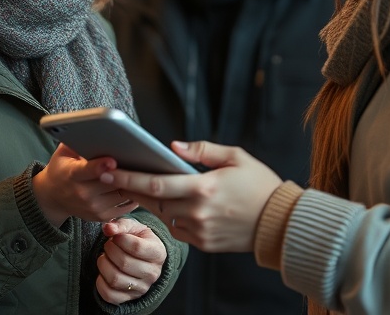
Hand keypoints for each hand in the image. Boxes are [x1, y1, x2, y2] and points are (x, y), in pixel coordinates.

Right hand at [32, 143, 138, 226]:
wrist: (53, 197)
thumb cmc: (61, 169)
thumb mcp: (62, 152)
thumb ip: (75, 140)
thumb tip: (92, 127)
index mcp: (72, 175)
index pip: (87, 170)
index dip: (100, 166)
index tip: (112, 160)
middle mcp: (83, 194)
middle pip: (111, 181)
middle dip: (125, 170)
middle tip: (140, 157)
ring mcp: (94, 208)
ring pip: (122, 193)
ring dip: (134, 181)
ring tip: (146, 167)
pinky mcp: (103, 216)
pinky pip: (126, 205)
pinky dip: (135, 193)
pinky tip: (141, 181)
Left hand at [95, 217, 166, 303]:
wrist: (143, 258)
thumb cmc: (138, 239)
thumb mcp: (134, 228)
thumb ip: (121, 225)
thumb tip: (107, 228)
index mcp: (158, 253)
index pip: (136, 247)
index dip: (120, 239)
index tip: (116, 236)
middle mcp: (153, 273)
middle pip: (124, 263)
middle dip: (110, 250)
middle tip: (108, 245)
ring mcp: (142, 288)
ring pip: (115, 279)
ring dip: (103, 264)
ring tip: (105, 257)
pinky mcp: (129, 298)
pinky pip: (109, 295)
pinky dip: (100, 282)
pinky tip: (103, 272)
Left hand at [100, 140, 282, 252]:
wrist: (279, 222)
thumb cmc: (259, 184)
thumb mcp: (236, 157)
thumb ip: (202, 150)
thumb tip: (173, 146)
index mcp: (203, 188)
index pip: (155, 184)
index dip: (129, 178)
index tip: (110, 171)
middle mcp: (197, 212)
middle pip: (153, 200)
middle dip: (133, 189)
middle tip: (114, 177)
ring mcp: (199, 231)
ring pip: (164, 215)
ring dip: (153, 203)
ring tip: (142, 188)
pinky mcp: (203, 244)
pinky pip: (177, 229)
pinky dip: (171, 216)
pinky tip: (171, 204)